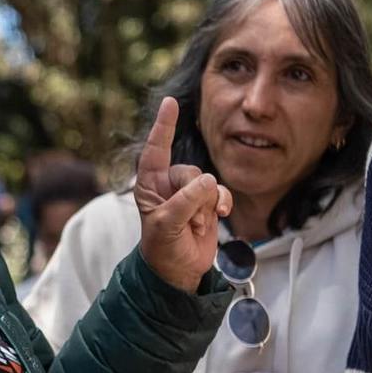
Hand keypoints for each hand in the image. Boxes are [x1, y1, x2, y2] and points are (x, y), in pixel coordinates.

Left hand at [133, 96, 232, 290]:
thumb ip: (185, 201)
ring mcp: (189, 193)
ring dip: (206, 205)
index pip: (156, 149)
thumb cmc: (162, 248)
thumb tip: (208, 181)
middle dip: (194, 196)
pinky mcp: (206, 204)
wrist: (179, 271)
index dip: (164, 126)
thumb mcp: (166, 225)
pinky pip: (220, 192)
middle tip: (189, 221)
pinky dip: (222, 203)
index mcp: (149, 184)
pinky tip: (220, 215)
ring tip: (198, 226)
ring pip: (208, 182)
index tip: (170, 102)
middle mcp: (169, 184)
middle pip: (190, 171)